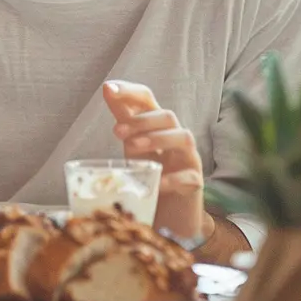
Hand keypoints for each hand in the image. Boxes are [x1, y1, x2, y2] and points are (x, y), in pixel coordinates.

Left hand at [103, 81, 208, 240]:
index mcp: (156, 126)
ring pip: (185, 138)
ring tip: (131, 148)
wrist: (172, 211)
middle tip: (116, 132)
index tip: (108, 89)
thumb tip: (106, 89)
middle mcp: (175, 137)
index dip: (130, 92)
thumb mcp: (134, 145)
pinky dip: (173, 178)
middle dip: (142, 120)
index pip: (147, 99)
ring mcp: (187, 159)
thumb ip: (124, 120)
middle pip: (168, 116)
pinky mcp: (194, 183)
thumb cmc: (152, 172)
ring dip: (157, 139)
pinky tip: (157, 183)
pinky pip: (190, 176)